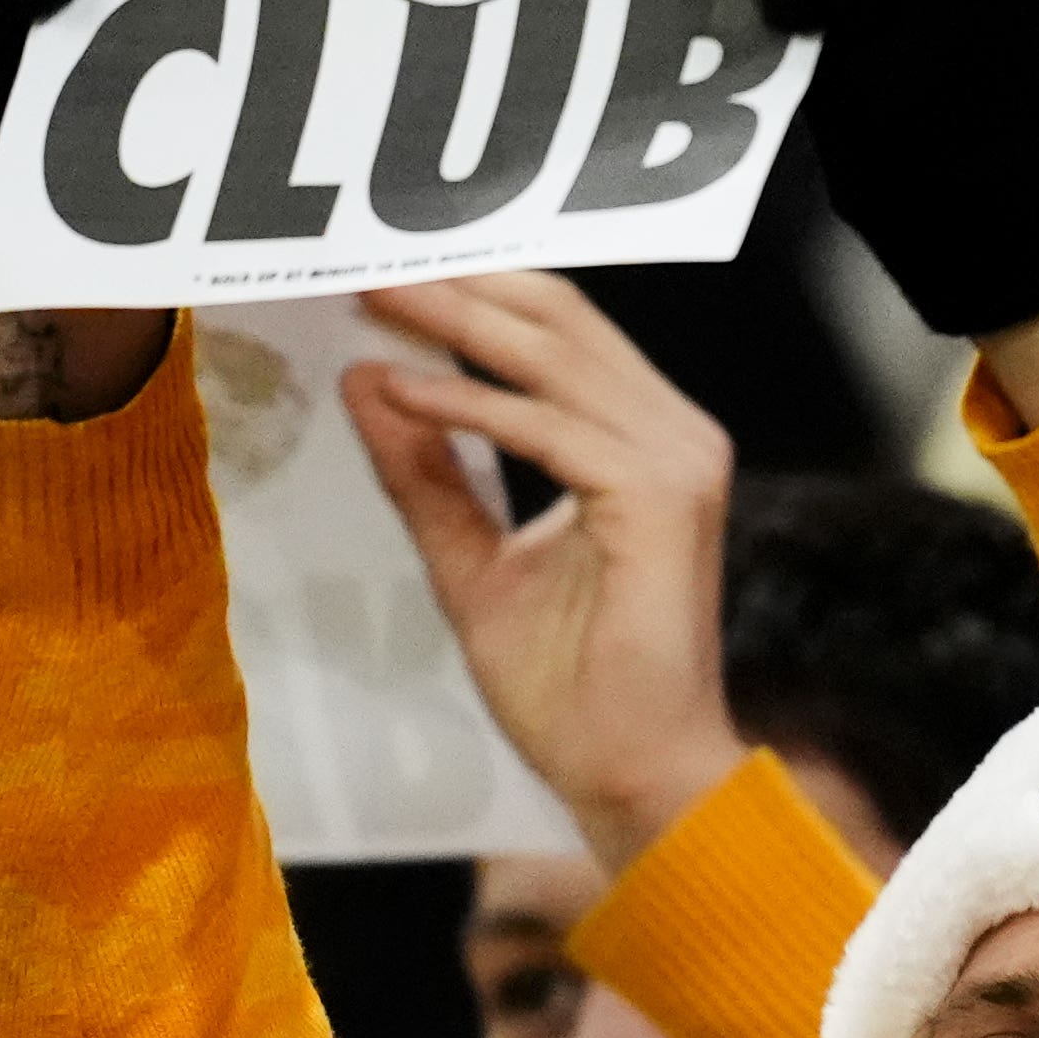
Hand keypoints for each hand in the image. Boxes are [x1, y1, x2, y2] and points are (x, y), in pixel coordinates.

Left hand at [346, 277, 745, 871]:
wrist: (630, 776)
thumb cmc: (570, 689)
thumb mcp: (468, 560)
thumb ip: (426, 473)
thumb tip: (365, 380)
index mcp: (642, 438)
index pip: (557, 331)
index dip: (469, 290)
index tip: (379, 273)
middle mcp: (673, 433)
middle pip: (558, 319)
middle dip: (456, 283)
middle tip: (363, 261)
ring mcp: (675, 461)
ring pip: (554, 357)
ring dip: (453, 323)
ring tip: (370, 299)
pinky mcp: (658, 499)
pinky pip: (547, 429)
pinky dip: (469, 405)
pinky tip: (401, 391)